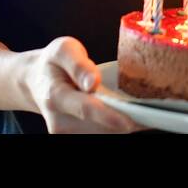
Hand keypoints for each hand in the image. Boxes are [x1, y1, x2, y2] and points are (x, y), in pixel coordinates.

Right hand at [24, 36, 144, 133]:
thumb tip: (93, 82)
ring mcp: (66, 134)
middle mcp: (59, 122)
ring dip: (126, 125)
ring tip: (145, 112)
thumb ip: (77, 64)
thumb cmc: (53, 63)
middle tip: (153, 112)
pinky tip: (132, 115)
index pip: (85, 109)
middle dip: (127, 121)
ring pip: (104, 135)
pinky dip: (119, 126)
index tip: (131, 120)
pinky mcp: (75, 138)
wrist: (35, 82)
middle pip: (99, 128)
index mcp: (55, 96)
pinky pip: (103, 134)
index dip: (109, 116)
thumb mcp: (62, 49)